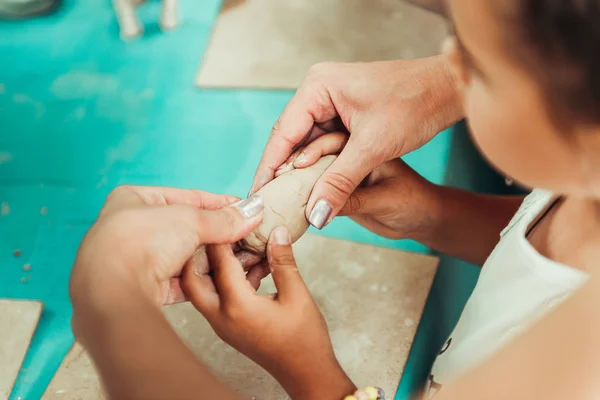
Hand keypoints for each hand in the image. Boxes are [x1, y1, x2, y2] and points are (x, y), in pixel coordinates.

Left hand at [69, 186, 267, 399]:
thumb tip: (253, 211)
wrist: (114, 291)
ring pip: (181, 257)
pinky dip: (197, 280)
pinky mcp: (140, 289)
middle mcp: (129, 228)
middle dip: (215, 235)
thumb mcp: (191, 220)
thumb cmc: (141, 241)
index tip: (244, 210)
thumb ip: (223, 219)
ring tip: (238, 259)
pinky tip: (220, 280)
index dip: (218, 204)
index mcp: (133, 199)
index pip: (185, 198)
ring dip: (208, 259)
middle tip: (244, 236)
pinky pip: (176, 282)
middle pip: (184, 229)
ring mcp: (133, 260)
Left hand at [183, 226, 354, 399]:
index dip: (225, 232)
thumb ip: (283, 261)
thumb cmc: (304, 340)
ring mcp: (220, 323)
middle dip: (207, 248)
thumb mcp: (297, 295)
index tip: (232, 212)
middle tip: (225, 229)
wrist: (305, 374)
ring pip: (202, 285)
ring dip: (215, 263)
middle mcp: (220, 316)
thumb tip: (277, 232)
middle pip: (195, 274)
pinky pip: (215, 295)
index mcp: (237, 306)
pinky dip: (225, 277)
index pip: (220, 260)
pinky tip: (249, 264)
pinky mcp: (226, 325)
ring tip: (239, 243)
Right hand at [250, 57, 460, 229]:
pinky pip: (324, 143)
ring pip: (307, 144)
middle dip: (283, 173)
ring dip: (302, 172)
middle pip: (291, 140)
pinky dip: (320, 166)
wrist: (448, 89)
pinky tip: (313, 188)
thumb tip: (315, 215)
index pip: (283, 134)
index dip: (269, 168)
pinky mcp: (344, 114)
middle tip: (269, 205)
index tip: (257, 196)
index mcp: (317, 87)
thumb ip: (340, 181)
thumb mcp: (373, 146)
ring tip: (286, 203)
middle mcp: (318, 91)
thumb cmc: (414, 103)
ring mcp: (331, 102)